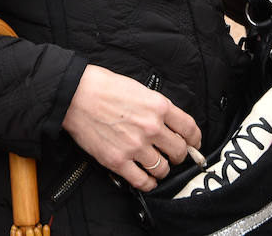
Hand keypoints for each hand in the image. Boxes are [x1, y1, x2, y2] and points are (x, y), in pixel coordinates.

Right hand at [63, 64, 200, 191]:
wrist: (77, 96)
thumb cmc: (106, 88)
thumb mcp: (141, 90)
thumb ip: (158, 108)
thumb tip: (170, 124)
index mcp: (160, 107)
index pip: (189, 129)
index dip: (195, 140)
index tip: (194, 144)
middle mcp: (151, 128)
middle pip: (179, 152)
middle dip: (179, 155)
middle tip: (173, 155)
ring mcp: (135, 146)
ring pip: (163, 168)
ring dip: (162, 169)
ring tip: (157, 165)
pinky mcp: (118, 161)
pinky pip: (142, 181)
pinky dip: (148, 183)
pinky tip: (147, 179)